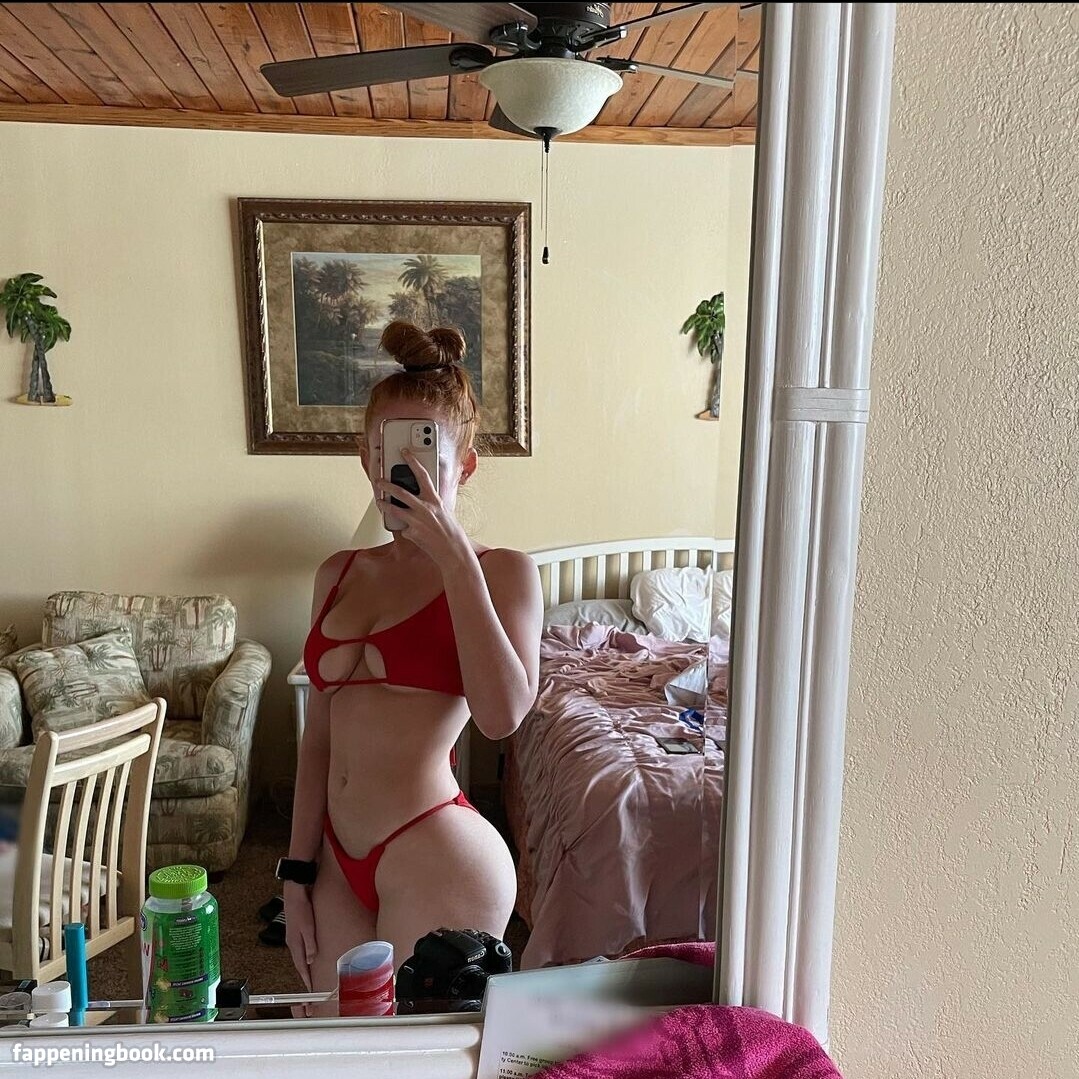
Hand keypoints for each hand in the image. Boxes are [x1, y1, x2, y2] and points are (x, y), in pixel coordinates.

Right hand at [284, 881, 316, 990]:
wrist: (294, 891)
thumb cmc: (301, 908)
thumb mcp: (308, 927)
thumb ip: (310, 944)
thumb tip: (310, 961)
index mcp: (295, 943)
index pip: (301, 965)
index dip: (306, 977)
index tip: (311, 988)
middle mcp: (292, 942)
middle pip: (299, 962)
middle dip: (304, 974)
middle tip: (311, 984)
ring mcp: (292, 935)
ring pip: (299, 954)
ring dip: (304, 964)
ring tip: (310, 972)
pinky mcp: (295, 929)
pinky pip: (300, 946)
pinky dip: (304, 953)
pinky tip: (308, 953)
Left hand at [376, 448, 472, 569]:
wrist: (453, 552)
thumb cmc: (452, 533)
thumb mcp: (445, 512)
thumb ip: (432, 504)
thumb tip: (420, 500)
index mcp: (435, 500)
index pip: (422, 475)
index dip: (413, 461)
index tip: (404, 452)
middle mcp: (425, 508)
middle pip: (401, 491)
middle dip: (386, 484)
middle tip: (378, 480)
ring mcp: (416, 521)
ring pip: (394, 509)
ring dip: (384, 504)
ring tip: (379, 501)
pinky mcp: (411, 533)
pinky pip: (403, 529)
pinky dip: (406, 530)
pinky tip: (413, 534)